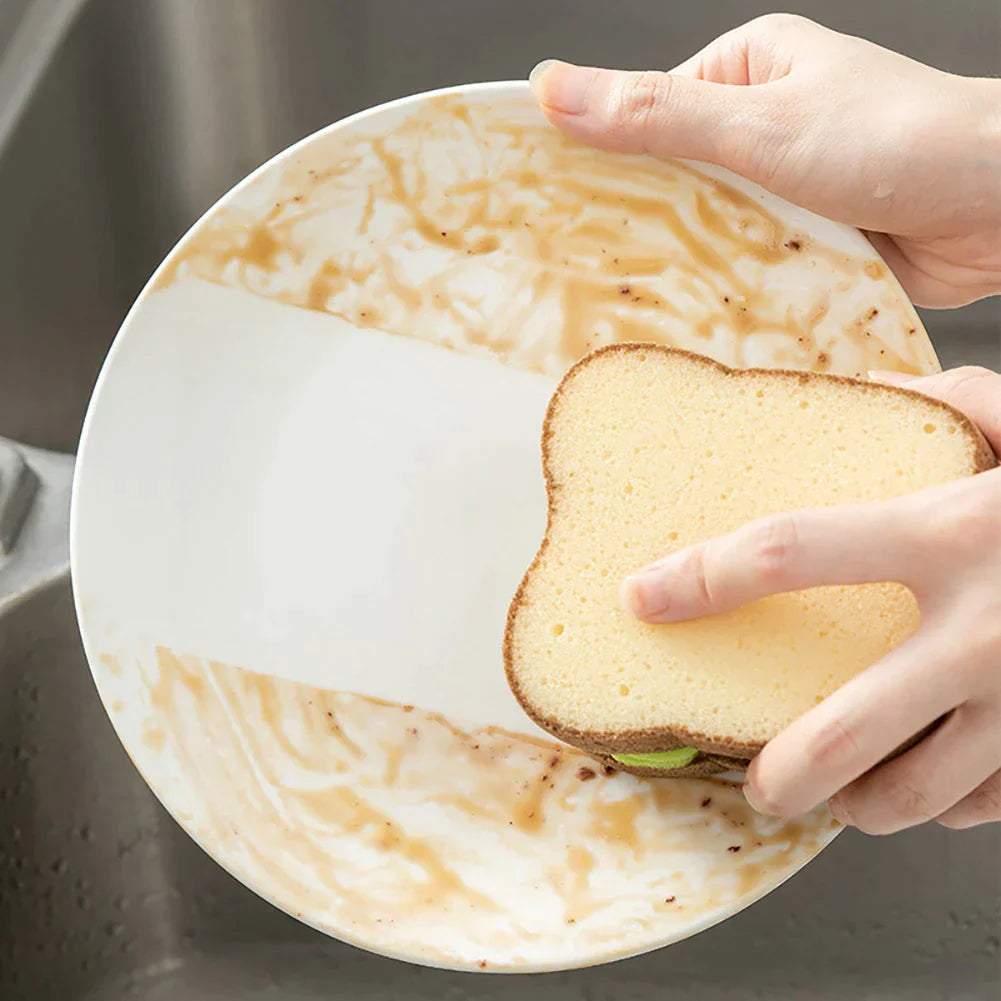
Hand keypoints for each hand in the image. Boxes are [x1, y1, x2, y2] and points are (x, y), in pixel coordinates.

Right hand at [529, 15, 1000, 306]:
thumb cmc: (899, 141)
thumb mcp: (760, 126)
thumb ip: (657, 116)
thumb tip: (556, 88)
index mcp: (747, 70)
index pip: (646, 115)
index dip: (596, 159)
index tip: (546, 204)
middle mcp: (762, 125)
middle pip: (675, 179)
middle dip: (645, 222)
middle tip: (591, 267)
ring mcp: (786, 186)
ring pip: (711, 229)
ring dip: (693, 261)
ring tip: (644, 298)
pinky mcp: (806, 238)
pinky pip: (748, 264)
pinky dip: (730, 286)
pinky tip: (700, 314)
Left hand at [620, 366, 1000, 833]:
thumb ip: (969, 408)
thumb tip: (896, 391)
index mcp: (954, 532)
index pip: (787, 552)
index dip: (700, 578)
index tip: (643, 596)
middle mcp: (983, 629)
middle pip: (841, 729)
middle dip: (782, 772)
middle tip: (755, 783)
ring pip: (916, 797)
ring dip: (864, 803)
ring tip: (840, 791)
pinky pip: (987, 806)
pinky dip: (951, 802)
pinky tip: (939, 777)